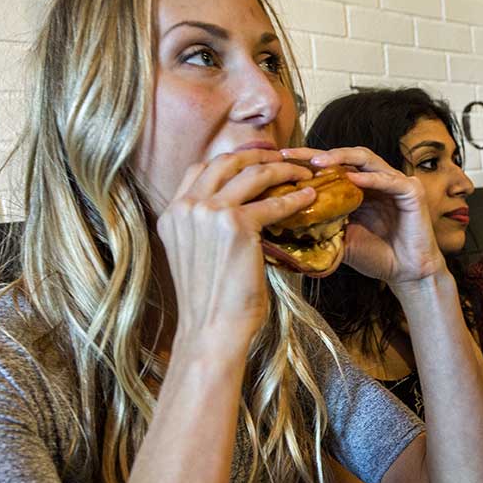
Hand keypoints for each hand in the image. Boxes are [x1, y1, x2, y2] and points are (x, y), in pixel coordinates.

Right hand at [156, 150, 314, 350]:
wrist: (211, 329)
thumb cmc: (210, 301)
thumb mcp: (196, 255)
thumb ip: (206, 228)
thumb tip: (237, 211)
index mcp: (172, 214)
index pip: (200, 169)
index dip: (231, 160)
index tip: (253, 160)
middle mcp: (186, 207)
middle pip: (226, 161)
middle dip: (258, 154)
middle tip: (283, 158)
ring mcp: (209, 213)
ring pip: (252, 174)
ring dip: (282, 169)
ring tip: (303, 173)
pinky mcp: (236, 226)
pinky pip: (274, 203)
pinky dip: (295, 198)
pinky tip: (310, 196)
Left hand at [281, 147, 444, 284]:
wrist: (405, 274)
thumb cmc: (375, 256)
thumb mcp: (340, 238)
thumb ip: (321, 224)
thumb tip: (285, 221)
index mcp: (359, 187)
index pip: (331, 166)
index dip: (306, 161)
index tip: (280, 160)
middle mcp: (376, 179)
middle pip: (345, 156)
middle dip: (318, 154)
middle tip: (292, 156)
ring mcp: (395, 182)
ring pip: (366, 159)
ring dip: (342, 158)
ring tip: (318, 163)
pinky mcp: (412, 191)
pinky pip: (389, 181)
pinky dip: (370, 179)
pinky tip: (352, 179)